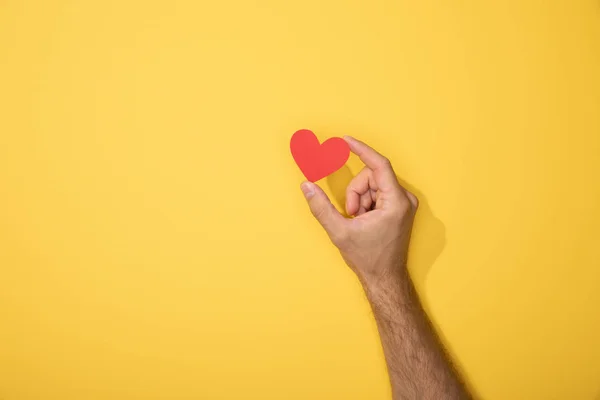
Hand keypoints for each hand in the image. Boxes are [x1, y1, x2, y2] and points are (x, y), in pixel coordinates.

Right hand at [300, 136, 417, 285]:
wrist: (384, 278)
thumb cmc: (368, 258)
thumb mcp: (339, 232)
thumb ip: (321, 207)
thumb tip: (306, 185)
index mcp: (396, 202)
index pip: (379, 165)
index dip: (361, 150)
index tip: (345, 140)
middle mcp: (405, 199)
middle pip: (372, 176)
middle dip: (355, 192)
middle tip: (351, 214)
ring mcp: (404, 204)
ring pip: (373, 184)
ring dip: (359, 199)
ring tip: (359, 221)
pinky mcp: (400, 208)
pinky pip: (378, 193)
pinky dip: (366, 203)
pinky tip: (365, 221)